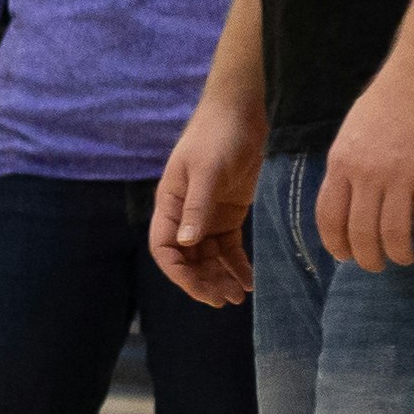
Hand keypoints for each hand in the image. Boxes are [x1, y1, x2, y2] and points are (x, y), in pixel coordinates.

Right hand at [150, 96, 263, 305]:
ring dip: (220, 278)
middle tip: (225, 300)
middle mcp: (184, 215)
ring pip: (208, 257)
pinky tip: (248, 281)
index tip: (202, 291)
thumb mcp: (208, 170)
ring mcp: (206, 215)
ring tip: (238, 297)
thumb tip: (185, 243)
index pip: (164, 249)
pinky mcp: (228, 214)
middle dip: (203, 282)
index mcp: (170, 204)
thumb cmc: (217, 136)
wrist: (241, 113)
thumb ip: (197, 207)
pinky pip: (229, 247)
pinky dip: (237, 265)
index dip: (179, 274)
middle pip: (187, 259)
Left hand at [317, 57, 413, 270]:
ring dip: (400, 254)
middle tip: (377, 265)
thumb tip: (346, 199)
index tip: (345, 256)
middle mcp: (367, 173)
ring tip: (406, 258)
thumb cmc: (389, 99)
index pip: (328, 217)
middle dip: (368, 258)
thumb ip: (348, 166)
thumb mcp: (352, 131)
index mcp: (342, 162)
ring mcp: (401, 175)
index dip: (336, 244)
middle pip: (361, 233)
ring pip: (394, 234)